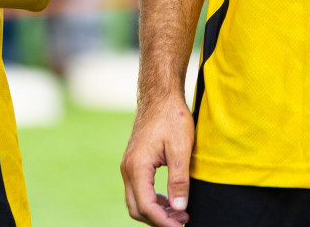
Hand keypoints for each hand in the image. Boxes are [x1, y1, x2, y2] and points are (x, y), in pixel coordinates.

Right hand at [121, 94, 194, 225]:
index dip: (163, 221)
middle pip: (137, 208)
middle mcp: (128, 169)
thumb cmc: (171, 117)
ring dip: (156, 211)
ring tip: (179, 214)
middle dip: (158, 220)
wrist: (160, 96)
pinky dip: (152, 200)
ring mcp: (128, 166)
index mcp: (137, 167)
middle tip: (181, 222)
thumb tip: (179, 208)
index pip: (146, 206)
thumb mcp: (181, 148)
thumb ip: (179, 180)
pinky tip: (170, 200)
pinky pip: (138, 190)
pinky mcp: (134, 163)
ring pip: (136, 201)